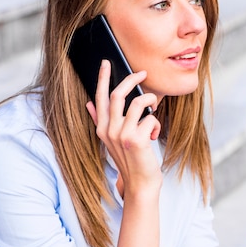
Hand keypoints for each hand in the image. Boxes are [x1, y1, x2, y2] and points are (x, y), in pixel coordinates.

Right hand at [86, 60, 161, 195]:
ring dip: (151, 102)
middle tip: (143, 74)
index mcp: (102, 128)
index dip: (103, 78)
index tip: (106, 62)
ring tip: (154, 109)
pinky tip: (154, 135)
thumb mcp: (112, 140)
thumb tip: (89, 103)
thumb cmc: (131, 160)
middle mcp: (109, 130)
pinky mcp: (137, 139)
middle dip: (132, 79)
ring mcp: (122, 135)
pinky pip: (151, 118)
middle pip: (118, 94)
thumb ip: (101, 121)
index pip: (100, 98)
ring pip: (139, 103)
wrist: (140, 183)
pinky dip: (156, 124)